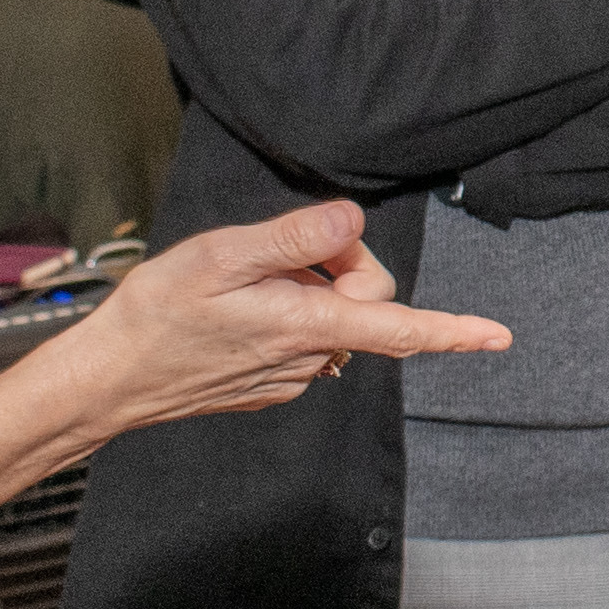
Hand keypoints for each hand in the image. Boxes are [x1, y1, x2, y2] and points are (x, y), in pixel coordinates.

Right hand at [58, 200, 507, 438]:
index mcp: (304, 324)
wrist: (110, 379)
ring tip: (244, 286)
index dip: (452, 330)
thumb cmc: (157, 314)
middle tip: (280, 251)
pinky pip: (305, 340)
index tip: (497, 336)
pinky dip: (287, 316)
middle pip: (366, 305)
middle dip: (342, 267)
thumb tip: (350, 223)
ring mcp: (291, 377)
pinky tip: (237, 312)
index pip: (398, 328)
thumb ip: (292, 239)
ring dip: (308, 291)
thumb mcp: (219, 256)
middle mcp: (309, 358)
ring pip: (334, 321)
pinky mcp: (271, 385)